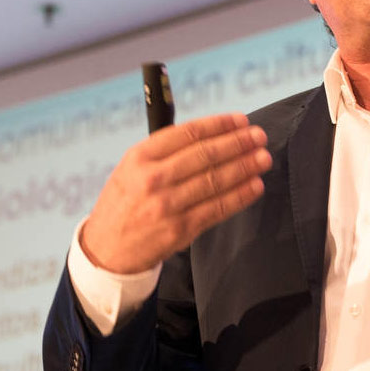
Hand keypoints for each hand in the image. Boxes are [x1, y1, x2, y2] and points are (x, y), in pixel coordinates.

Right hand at [81, 113, 270, 273]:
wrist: (106, 249)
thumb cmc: (125, 203)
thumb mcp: (131, 167)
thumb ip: (164, 151)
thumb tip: (211, 135)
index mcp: (140, 157)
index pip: (188, 133)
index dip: (219, 125)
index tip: (241, 120)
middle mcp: (153, 178)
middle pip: (205, 154)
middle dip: (238, 143)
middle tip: (259, 136)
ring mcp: (168, 205)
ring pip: (215, 180)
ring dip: (244, 167)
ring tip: (263, 158)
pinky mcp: (180, 229)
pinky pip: (217, 208)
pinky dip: (240, 196)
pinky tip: (255, 186)